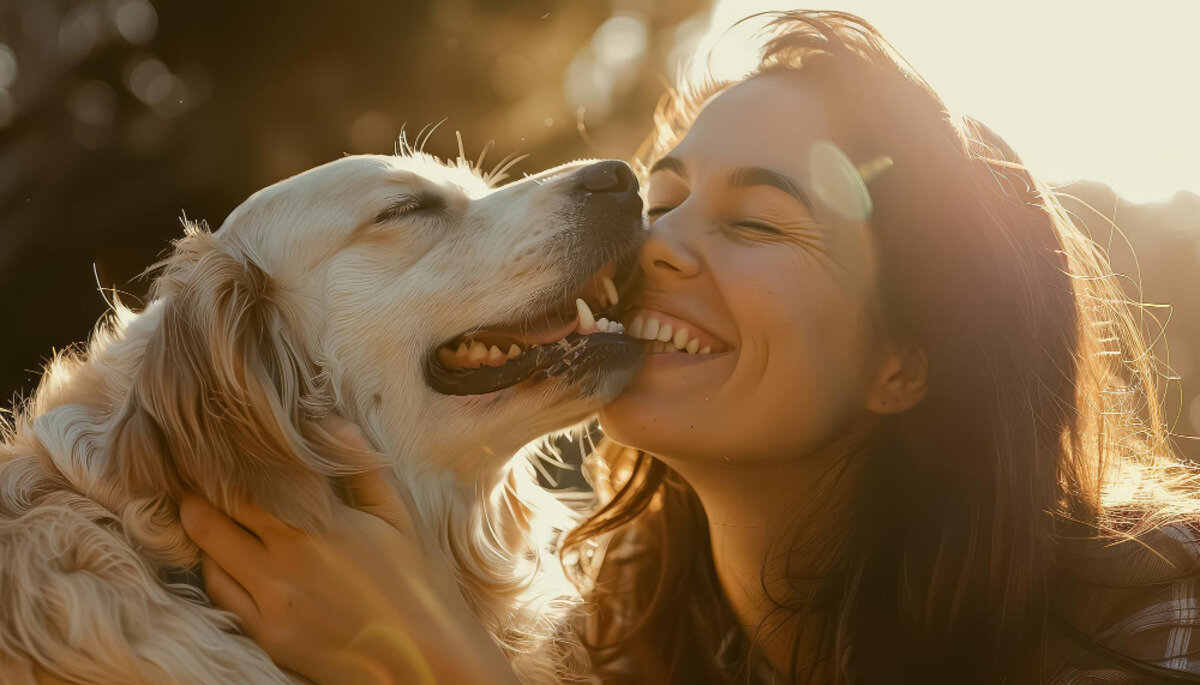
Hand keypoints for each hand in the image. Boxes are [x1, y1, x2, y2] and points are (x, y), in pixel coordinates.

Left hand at [179, 416, 517, 684]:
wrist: (422, 657)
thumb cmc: (417, 582)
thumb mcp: (398, 515)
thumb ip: (361, 466)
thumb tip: (329, 420)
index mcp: (322, 521)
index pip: (254, 476)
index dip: (229, 455)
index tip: (217, 439)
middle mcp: (289, 557)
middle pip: (217, 510)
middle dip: (200, 486)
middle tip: (192, 468)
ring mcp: (273, 598)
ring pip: (209, 550)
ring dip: (200, 525)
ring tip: (199, 506)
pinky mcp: (266, 632)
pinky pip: (220, 592)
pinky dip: (214, 566)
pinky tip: (221, 555)